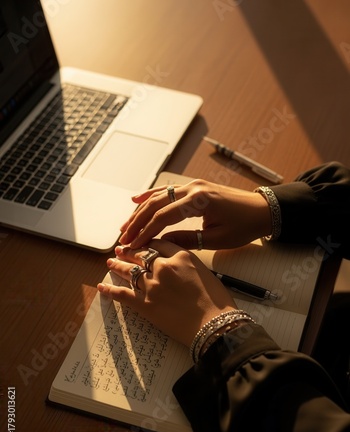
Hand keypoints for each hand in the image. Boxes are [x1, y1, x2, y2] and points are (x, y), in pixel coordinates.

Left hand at [97, 240, 235, 346]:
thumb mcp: (205, 273)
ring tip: (110, 262)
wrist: (214, 325)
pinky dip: (110, 290)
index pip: (159, 244)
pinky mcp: (144, 304)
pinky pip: (122, 294)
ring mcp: (152, 285)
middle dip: (129, 251)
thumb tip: (176, 268)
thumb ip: (187, 265)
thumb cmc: (217, 302)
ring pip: (129, 271)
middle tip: (121, 250)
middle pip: (141, 254)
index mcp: (181, 256)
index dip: (147, 243)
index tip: (141, 244)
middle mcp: (164, 267)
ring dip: (118, 266)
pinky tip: (102, 286)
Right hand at [119, 179, 271, 249]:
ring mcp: (193, 185)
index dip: (146, 232)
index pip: (163, 217)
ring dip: (140, 211)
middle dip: (137, 222)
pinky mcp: (195, 187)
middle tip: (124, 237)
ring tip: (126, 225)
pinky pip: (168, 190)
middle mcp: (193, 189)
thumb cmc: (244, 226)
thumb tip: (162, 243)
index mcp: (200, 201)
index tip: (133, 245)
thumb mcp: (217, 239)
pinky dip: (151, 195)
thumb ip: (188, 239)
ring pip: (159, 196)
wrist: (263, 210)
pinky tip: (136, 199)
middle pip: (156, 204)